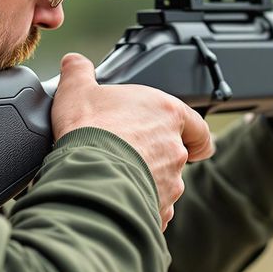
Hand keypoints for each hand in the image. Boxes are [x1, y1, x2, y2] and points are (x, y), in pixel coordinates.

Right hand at [52, 54, 213, 228]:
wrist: (86, 175)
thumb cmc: (89, 131)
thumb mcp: (78, 90)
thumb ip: (79, 71)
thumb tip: (74, 62)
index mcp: (168, 114)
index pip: (198, 127)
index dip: (195, 135)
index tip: (191, 140)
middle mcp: (175, 149)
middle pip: (176, 156)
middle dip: (155, 157)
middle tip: (127, 155)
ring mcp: (170, 182)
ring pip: (163, 183)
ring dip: (145, 181)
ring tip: (114, 177)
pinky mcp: (159, 208)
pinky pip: (151, 207)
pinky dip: (137, 205)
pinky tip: (114, 198)